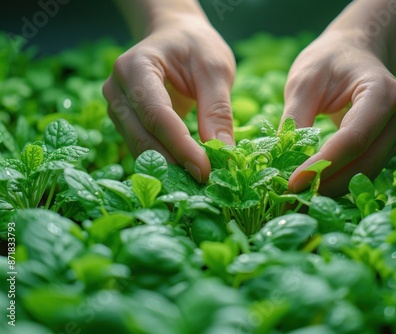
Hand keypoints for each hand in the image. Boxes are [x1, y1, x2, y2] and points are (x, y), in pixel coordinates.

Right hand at [103, 13, 234, 182]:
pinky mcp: (124, 122)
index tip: (205, 170)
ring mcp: (116, 107)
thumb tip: (223, 153)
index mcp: (135, 67)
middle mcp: (116, 89)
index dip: (180, 146)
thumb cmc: (196, 47)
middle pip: (143, 137)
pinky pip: (142, 148)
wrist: (175, 37)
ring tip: (198, 182)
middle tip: (206, 183)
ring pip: (140, 148)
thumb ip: (217, 110)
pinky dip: (164, 162)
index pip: (156, 115)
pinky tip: (186, 172)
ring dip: (169, 168)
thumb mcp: (215, 70)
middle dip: (175, 163)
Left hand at [282, 29, 395, 196]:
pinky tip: (316, 189)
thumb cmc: (328, 61)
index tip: (293, 183)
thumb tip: (283, 159)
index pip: (353, 139)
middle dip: (328, 185)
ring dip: (334, 188)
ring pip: (367, 172)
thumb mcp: (304, 80)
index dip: (323, 165)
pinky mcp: (390, 145)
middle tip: (294, 201)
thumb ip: (295, 117)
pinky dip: (341, 181)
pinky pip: (365, 169)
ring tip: (301, 201)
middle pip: (365, 163)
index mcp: (382, 92)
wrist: (355, 53)